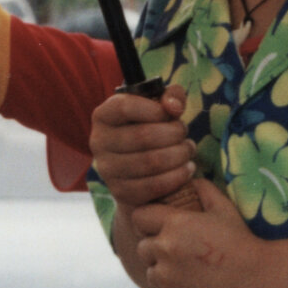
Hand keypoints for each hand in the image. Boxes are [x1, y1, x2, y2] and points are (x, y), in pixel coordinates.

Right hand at [91, 87, 196, 209]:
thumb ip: (171, 96)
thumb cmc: (151, 129)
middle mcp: (99, 141)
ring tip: (188, 149)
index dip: (155, 109)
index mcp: (104, 115)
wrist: (140, 171)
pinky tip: (187, 168)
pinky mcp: (121, 191)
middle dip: (174, 134)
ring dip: (179, 155)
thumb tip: (174, 107)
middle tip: (184, 134)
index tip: (172, 114)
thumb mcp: (160, 107)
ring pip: (151, 162)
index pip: (124, 107)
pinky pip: (154, 185)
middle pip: (142, 136)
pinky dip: (177, 176)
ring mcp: (107, 169)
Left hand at [137, 179, 267, 287]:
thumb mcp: (224, 208)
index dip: (148, 221)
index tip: (159, 226)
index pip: (139, 217)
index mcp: (175, 223)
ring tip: (189, 271)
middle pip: (143, 247)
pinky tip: (194, 287)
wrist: (258, 279)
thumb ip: (204, 189)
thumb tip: (191, 179)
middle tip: (179, 251)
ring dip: (164, 272)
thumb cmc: (242, 241)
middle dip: (156, 248)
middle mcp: (165, 249)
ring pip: (151, 272)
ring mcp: (167, 277)